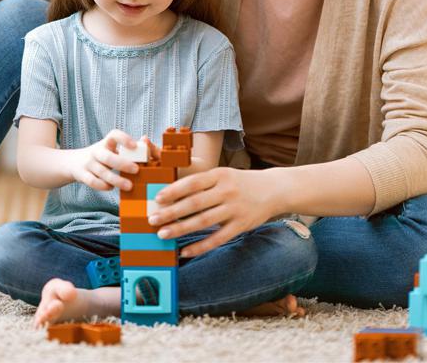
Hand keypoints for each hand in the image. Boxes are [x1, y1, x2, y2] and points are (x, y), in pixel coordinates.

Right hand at [71, 130, 148, 191]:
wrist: (74, 162)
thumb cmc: (101, 156)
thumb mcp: (111, 149)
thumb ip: (127, 149)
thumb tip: (146, 142)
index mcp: (106, 143)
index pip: (114, 135)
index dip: (124, 139)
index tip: (135, 146)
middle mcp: (96, 151)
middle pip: (108, 157)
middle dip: (123, 164)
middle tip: (136, 170)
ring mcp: (88, 163)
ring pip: (102, 172)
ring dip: (116, 180)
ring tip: (129, 186)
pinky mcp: (82, 175)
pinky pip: (93, 182)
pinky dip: (103, 186)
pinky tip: (111, 187)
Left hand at [147, 167, 278, 257]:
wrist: (273, 189)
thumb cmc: (240, 182)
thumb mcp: (223, 175)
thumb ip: (202, 183)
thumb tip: (172, 196)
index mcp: (220, 175)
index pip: (193, 183)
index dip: (174, 190)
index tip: (158, 198)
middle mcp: (227, 191)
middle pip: (195, 203)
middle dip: (171, 212)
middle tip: (152, 219)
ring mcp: (235, 209)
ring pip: (203, 221)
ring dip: (181, 229)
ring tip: (162, 234)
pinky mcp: (241, 225)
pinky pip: (218, 238)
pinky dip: (200, 246)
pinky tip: (185, 251)